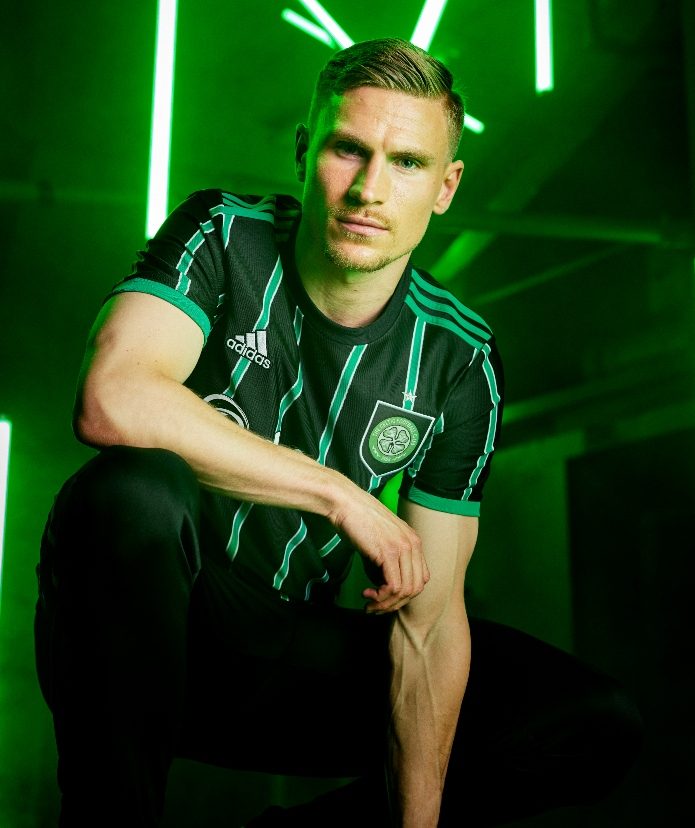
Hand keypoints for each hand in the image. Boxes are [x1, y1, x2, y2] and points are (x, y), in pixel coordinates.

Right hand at [329, 484, 428, 612]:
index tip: (384, 599)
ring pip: (406, 590)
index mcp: (414, 541)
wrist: (346, 504)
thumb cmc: (357, 523)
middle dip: (395, 604)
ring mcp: (403, 548)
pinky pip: (394, 586)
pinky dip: (380, 596)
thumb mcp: (380, 545)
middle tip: (375, 608)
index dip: (404, 594)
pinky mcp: (389, 552)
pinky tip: (366, 594)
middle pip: (416, 588)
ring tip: (369, 604)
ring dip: (386, 603)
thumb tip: (383, 591)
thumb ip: (387, 566)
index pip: (420, 579)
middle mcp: (413, 544)